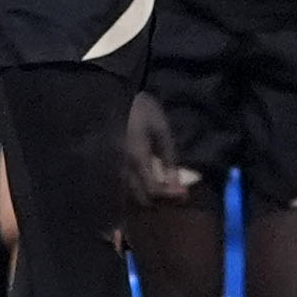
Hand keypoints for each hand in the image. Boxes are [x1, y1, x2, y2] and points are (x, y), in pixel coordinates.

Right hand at [122, 90, 199, 206]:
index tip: (184, 194)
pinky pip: (126, 184)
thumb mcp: (161, 129)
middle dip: (159, 201)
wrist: (113, 95)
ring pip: (131, 193)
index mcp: (137, 159)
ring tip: (164, 187)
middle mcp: (124, 168)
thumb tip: (175, 183)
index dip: (170, 196)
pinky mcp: (113, 162)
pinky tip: (149, 180)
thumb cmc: (140, 110)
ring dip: (148, 196)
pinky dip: (139, 188)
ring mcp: (115, 166)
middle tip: (176, 193)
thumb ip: (169, 157)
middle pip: (140, 198)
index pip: (153, 190)